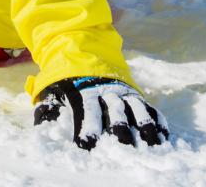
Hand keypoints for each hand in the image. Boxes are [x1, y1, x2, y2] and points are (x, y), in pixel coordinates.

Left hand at [34, 76, 168, 149]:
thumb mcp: (51, 91)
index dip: (86, 131)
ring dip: (145, 129)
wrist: (83, 54)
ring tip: (151, 148)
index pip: (86, 113)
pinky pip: (151, 109)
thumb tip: (42, 129)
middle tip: (123, 151)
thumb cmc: (65, 83)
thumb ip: (46, 110)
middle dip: (119, 132)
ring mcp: (124, 93)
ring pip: (137, 111)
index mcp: (83, 93)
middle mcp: (106, 92)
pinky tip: (163, 139)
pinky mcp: (137, 96)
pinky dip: (158, 123)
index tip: (85, 147)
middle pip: (115, 113)